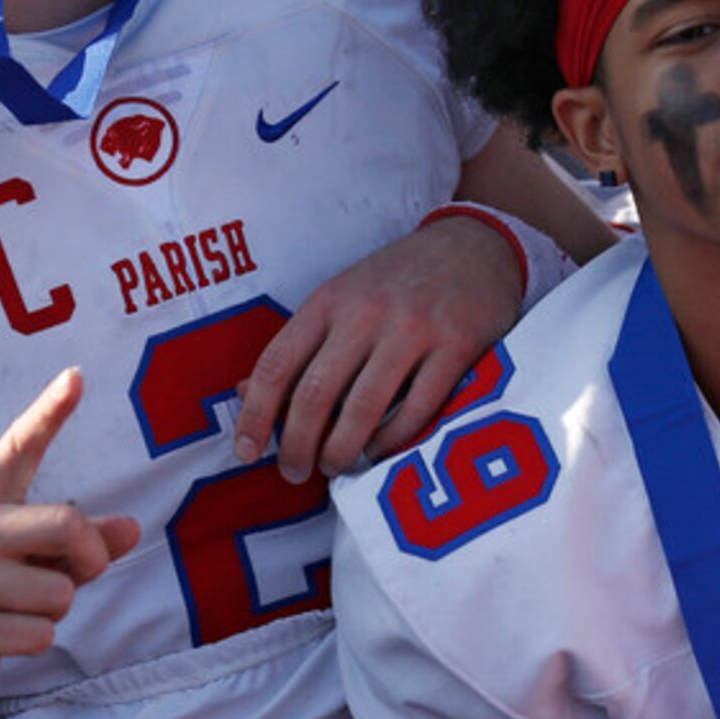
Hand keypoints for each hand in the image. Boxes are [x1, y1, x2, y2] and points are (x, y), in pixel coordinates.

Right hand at [0, 371, 137, 717]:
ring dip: (54, 611)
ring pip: (60, 595)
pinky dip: (34, 641)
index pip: (19, 447)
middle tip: (73, 573)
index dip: (49, 411)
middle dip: (90, 558)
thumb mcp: (26, 551)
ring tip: (17, 607)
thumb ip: (78, 539)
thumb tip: (132, 529)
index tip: (78, 376)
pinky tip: (2, 635)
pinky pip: (40, 636)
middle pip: (68, 526)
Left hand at [234, 211, 521, 481]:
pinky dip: (392, 440)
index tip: (244, 451)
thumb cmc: (396, 282)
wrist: (476, 246)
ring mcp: (413, 329)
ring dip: (342, 450)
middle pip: (316, 392)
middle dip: (296, 444)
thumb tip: (243, 394)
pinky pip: (417, 409)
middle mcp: (365, 313)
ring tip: (333, 468)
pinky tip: (379, 451)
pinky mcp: (457, 347)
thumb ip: (298, 346)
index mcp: (328, 302)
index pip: (277, 364)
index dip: (254, 414)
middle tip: (293, 472)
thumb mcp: (340, 299)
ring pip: (364, 407)